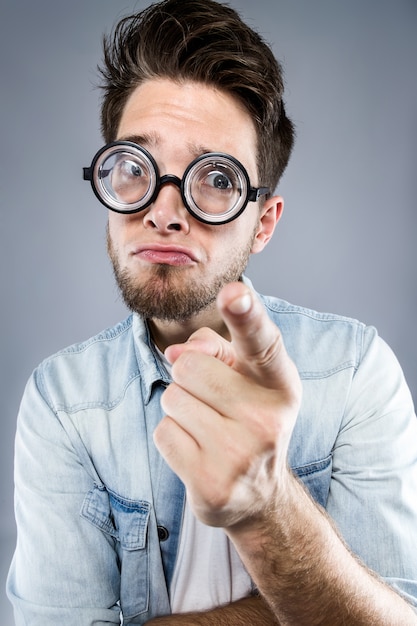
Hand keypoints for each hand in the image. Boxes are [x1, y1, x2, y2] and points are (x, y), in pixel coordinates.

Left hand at [154, 282, 301, 527]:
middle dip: (188, 377)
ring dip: (180, 409)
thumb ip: (214, 348)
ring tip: (208, 428)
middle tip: (211, 401)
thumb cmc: (246, 418)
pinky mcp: (212, 484)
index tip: (234, 292)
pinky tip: (198, 451)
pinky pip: (164, 433)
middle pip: (190, 366)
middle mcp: (268, 418)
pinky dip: (173, 437)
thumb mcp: (243, 377)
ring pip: (173, 399)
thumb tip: (175, 353)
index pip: (262, 341)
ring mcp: (241, 455)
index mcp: (281, 384)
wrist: (258, 496)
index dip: (247, 312)